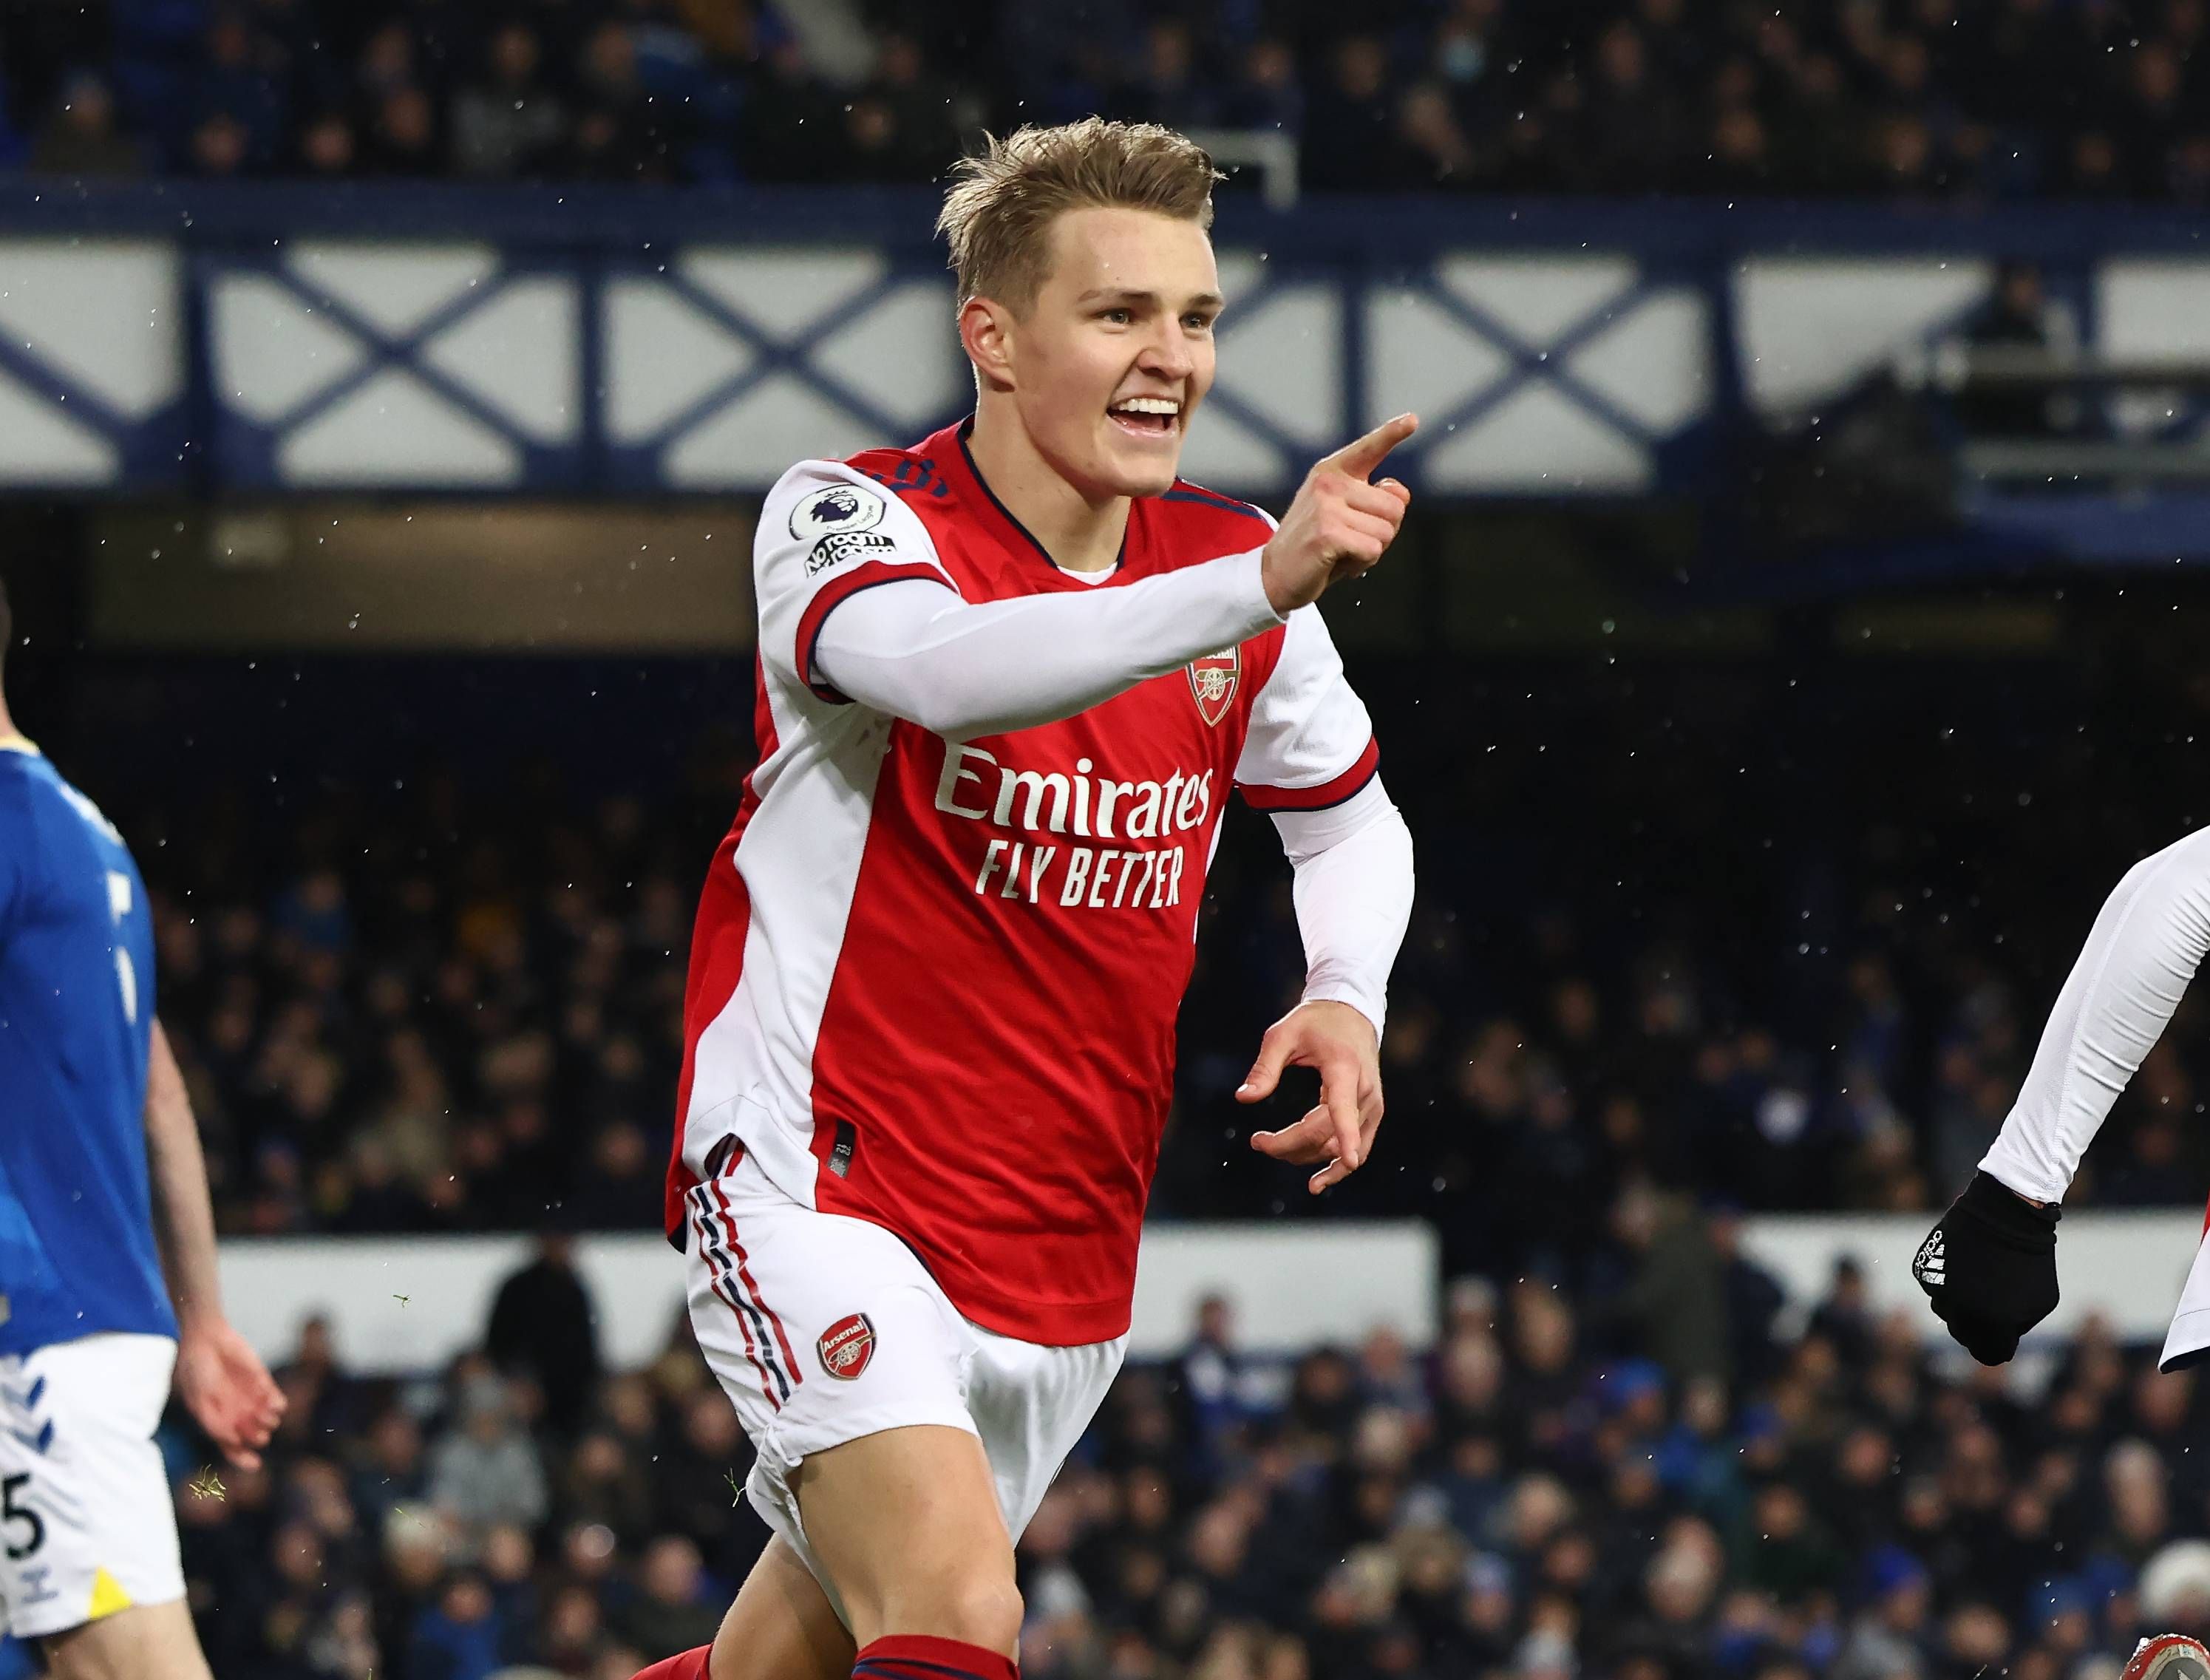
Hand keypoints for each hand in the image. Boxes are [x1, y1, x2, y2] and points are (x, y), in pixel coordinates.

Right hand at [175, 1317, 285, 1470]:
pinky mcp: (262, 1383)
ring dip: (269, 1422)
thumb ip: (214, 1423)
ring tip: (265, 1416)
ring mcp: (250, 1399)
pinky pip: (276, 1401)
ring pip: (268, 1421)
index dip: (243, 1459)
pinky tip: (273, 1402)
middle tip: (257, 1434)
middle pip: (254, 1437)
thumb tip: (234, 1441)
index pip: (232, 1449)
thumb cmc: (196, 1372)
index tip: (255, 1465)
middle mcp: (236, 1414)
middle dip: (257, 1438)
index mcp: (218, 1422)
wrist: (206, 1340)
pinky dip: (277, 1404)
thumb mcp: (199, 1401)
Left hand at [1237, 1000, 1383, 1192]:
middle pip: (1326, 1133)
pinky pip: (1359, 1149)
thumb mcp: (1283, 1034)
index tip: (1347, 1160)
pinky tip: (1316, 1182)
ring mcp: (1371, 1106)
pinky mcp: (1371, 1115)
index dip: (1346, 1135)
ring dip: (1303, 1155)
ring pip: (1338, 1147)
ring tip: (1270, 1145)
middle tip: (1257, 1141)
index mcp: (1344, 1067)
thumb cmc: (1315, 1022)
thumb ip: (1264, 1067)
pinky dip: (1337, 1168)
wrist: (1352, 1013)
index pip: (1343, 1107)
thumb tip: (1244, 1098)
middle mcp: (1364, 1091)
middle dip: (1288, 1145)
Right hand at [1261, 414, 1417, 614]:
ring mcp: (1326, 506)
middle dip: (1383, 531)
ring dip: (1371, 550)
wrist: (1275, 574)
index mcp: (1332, 471)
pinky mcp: (1327, 533)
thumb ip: (1376, 500)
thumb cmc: (1317, 544)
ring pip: (1387, 531)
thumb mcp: (1347, 515)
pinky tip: (1338, 563)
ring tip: (1342, 551)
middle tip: (1351, 540)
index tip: (1413, 420)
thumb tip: (1401, 494)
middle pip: (1395, 507)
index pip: (1370, 448)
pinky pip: (1373, 550)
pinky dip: (1362, 563)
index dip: (1392, 433)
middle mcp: (1329, 482)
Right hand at [1911, 1171, 2060, 1364]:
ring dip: (1961, 1303)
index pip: (1989, 1355)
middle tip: (1993, 1301)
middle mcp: (1961, 1310)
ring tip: (1980, 1276)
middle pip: (1964, 1335)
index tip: (2004, 1332)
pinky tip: (1965, 1262)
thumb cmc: (2030, 1260)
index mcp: (1993, 1322)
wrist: (2004, 1211)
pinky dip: (1948, 1281)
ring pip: (1946, 1312)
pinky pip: (1935, 1289)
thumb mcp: (2039, 1301)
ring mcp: (1940, 1289)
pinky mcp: (1924, 1270)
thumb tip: (1994, 1338)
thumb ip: (2016, 1327)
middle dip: (1979, 1325)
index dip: (1998, 1346)